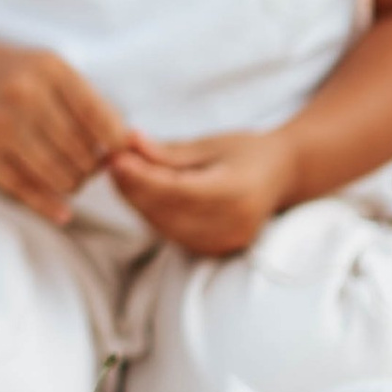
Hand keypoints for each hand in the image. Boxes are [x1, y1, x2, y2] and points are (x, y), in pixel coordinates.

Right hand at [0, 38, 129, 223]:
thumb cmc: (15, 75)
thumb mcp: (52, 71)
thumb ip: (90, 105)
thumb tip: (127, 149)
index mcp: (51, 69)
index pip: (102, 121)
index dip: (116, 145)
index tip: (115, 152)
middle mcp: (25, 94)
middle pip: (83, 154)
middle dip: (92, 167)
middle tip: (87, 166)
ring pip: (60, 177)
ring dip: (73, 185)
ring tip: (70, 177)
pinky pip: (27, 190)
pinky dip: (51, 206)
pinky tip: (62, 211)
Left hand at [106, 124, 293, 257]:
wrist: (283, 176)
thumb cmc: (247, 151)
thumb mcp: (210, 143)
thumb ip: (168, 151)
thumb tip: (127, 141)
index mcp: (237, 192)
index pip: (178, 190)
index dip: (142, 177)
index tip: (114, 158)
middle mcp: (233, 224)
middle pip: (167, 211)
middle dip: (133, 187)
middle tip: (109, 160)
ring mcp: (225, 242)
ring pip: (164, 225)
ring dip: (137, 200)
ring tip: (120, 172)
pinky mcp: (216, 250)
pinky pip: (173, 233)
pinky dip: (152, 213)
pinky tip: (139, 191)